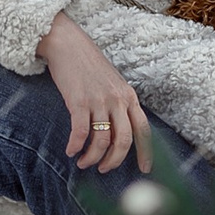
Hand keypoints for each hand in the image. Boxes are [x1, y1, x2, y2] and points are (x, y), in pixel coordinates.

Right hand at [36, 11, 151, 173]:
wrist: (68, 44)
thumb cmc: (89, 65)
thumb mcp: (113, 83)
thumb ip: (119, 105)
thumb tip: (118, 134)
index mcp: (129, 96)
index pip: (144, 129)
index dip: (146, 152)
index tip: (145, 170)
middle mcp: (117, 99)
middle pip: (124, 140)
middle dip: (114, 160)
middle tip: (104, 169)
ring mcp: (98, 100)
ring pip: (101, 140)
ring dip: (92, 157)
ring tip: (84, 162)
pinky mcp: (78, 101)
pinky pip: (80, 132)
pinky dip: (75, 146)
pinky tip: (70, 151)